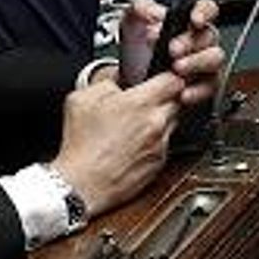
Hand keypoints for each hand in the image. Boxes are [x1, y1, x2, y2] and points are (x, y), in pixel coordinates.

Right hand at [49, 75, 182, 216]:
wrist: (84, 182)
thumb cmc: (81, 145)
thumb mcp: (82, 99)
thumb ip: (107, 81)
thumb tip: (119, 78)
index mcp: (140, 104)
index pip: (173, 80)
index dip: (168, 76)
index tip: (162, 76)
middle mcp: (157, 124)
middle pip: (177, 101)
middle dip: (165, 97)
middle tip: (146, 98)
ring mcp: (161, 144)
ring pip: (173, 122)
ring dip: (161, 117)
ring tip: (137, 121)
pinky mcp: (161, 162)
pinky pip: (166, 143)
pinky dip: (156, 138)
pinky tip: (136, 140)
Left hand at [116, 0, 225, 106]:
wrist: (131, 80)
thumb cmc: (138, 50)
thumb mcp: (132, 22)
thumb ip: (142, 8)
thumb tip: (158, 12)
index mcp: (188, 22)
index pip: (207, 8)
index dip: (204, 11)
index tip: (194, 20)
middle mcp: (201, 41)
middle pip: (210, 35)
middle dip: (190, 42)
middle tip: (172, 49)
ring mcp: (206, 64)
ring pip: (215, 59)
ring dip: (196, 63)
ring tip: (176, 68)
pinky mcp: (205, 86)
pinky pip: (211, 87)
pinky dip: (197, 90)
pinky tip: (183, 91)